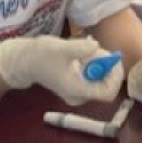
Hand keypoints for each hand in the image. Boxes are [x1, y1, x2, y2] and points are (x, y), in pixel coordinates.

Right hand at [0, 37, 123, 105]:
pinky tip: (81, 55)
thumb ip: (79, 48)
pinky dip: (93, 64)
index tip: (111, 57)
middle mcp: (80, 96)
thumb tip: (95, 46)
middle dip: (105, 65)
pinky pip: (94, 76)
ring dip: (99, 62)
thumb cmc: (41, 56)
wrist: (26, 61)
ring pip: (101, 79)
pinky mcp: (78, 85)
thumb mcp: (60, 49)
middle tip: (94, 49)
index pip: (108, 93)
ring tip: (84, 50)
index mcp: (77, 91)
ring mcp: (79, 92)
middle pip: (107, 84)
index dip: (115, 76)